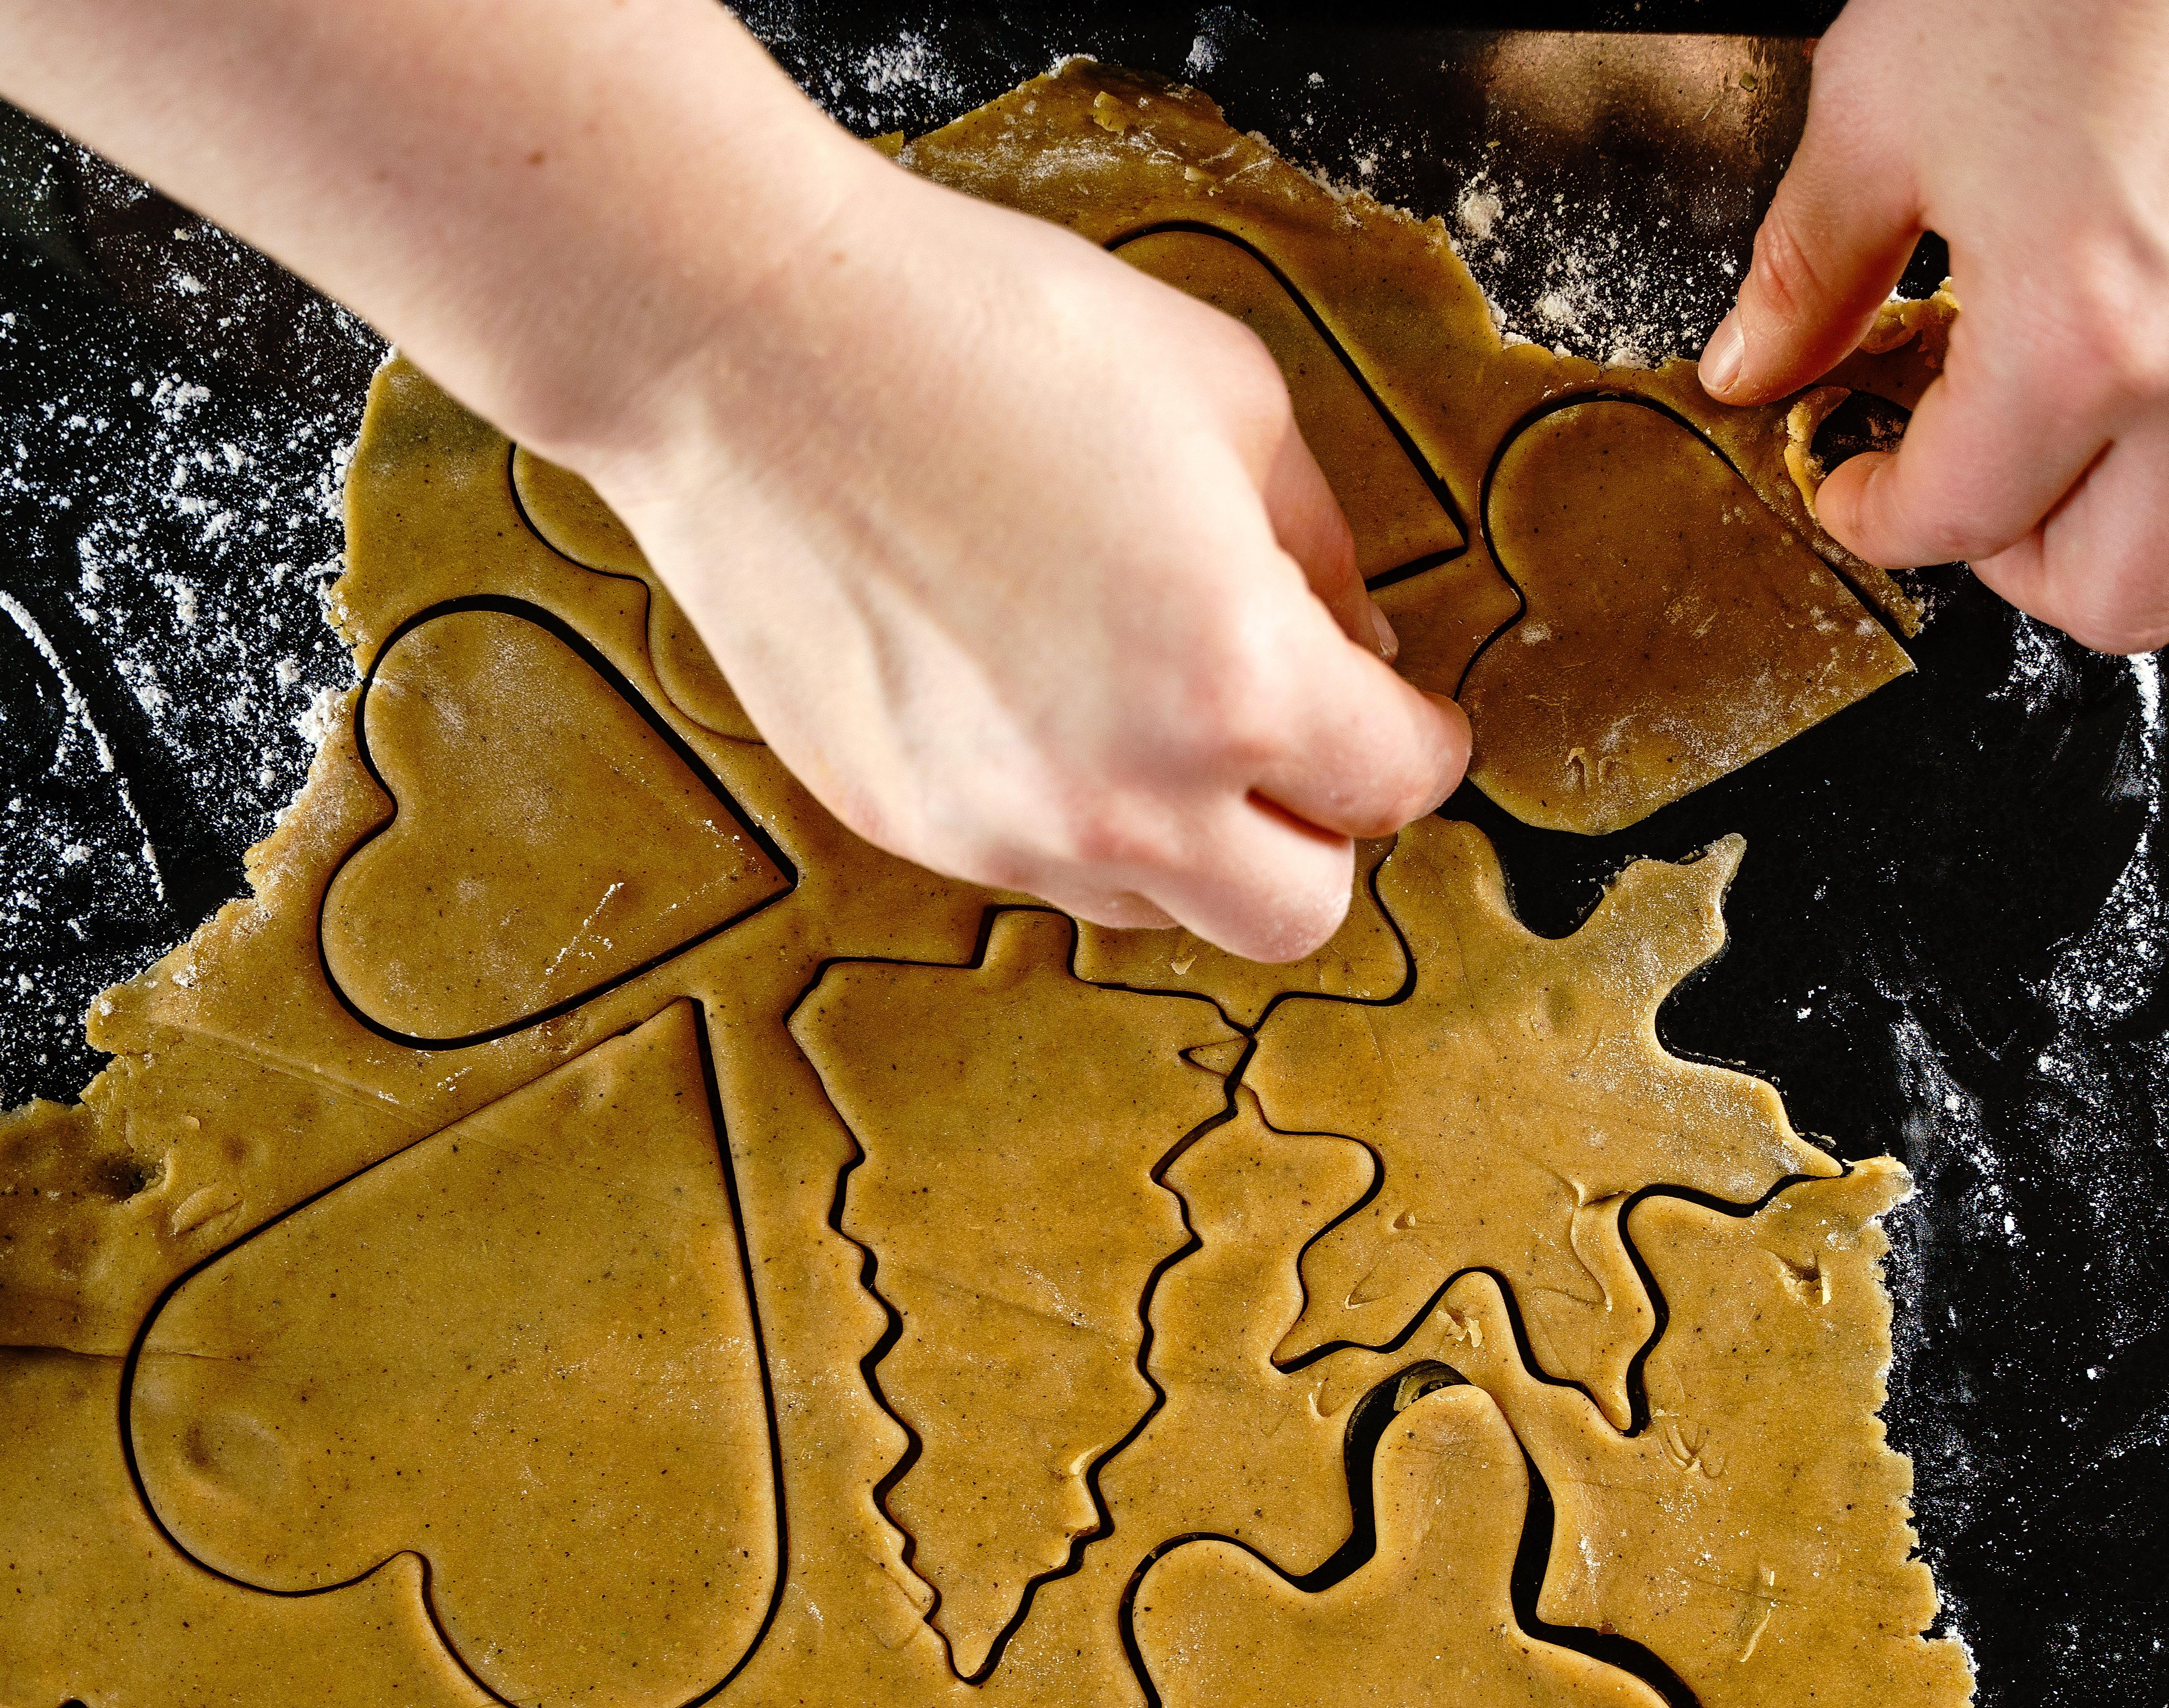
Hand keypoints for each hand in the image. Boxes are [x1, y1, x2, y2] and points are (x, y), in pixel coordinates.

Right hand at [586, 154, 1469, 958]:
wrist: (749, 347)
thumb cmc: (988, 333)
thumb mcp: (1231, 399)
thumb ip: (1322, 547)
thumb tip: (1355, 640)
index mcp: (1236, 682)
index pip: (1393, 784)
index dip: (1419, 740)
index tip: (1407, 714)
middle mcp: (1127, 795)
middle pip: (1294, 913)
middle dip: (1320, 834)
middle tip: (1300, 747)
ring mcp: (1003, 827)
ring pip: (1158, 909)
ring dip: (1191, 841)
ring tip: (1158, 719)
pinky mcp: (901, 821)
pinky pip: (1035, 865)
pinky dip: (1072, 816)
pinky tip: (1042, 703)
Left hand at [1698, 0, 2168, 653]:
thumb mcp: (1883, 105)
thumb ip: (1813, 267)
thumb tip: (1756, 365)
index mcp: (2082, 343)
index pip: (1958, 525)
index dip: (1883, 511)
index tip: (1869, 480)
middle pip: (2125, 599)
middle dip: (2027, 563)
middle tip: (1987, 485)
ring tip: (2115, 471)